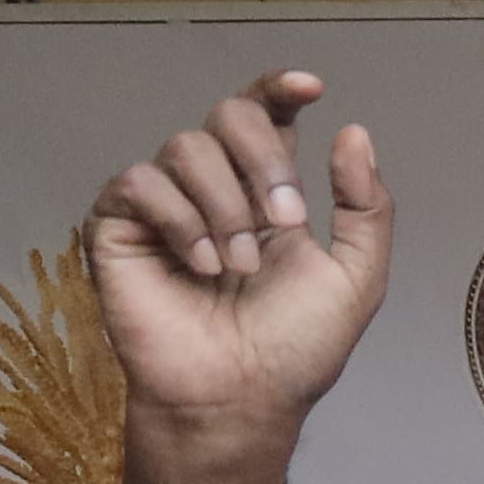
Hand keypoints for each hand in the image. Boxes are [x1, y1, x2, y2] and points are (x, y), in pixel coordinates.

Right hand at [86, 73, 393, 452]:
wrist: (242, 396)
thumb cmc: (295, 348)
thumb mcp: (356, 277)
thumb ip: (366, 206)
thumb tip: (353, 131)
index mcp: (268, 190)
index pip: (266, 115)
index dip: (280, 88)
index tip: (310, 87)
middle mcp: (215, 186)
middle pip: (228, 115)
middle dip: (266, 160)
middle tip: (286, 221)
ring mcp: (165, 203)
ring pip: (186, 147)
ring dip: (227, 206)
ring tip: (240, 266)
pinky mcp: (118, 225)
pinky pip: (140, 182)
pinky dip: (181, 220)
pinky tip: (201, 266)